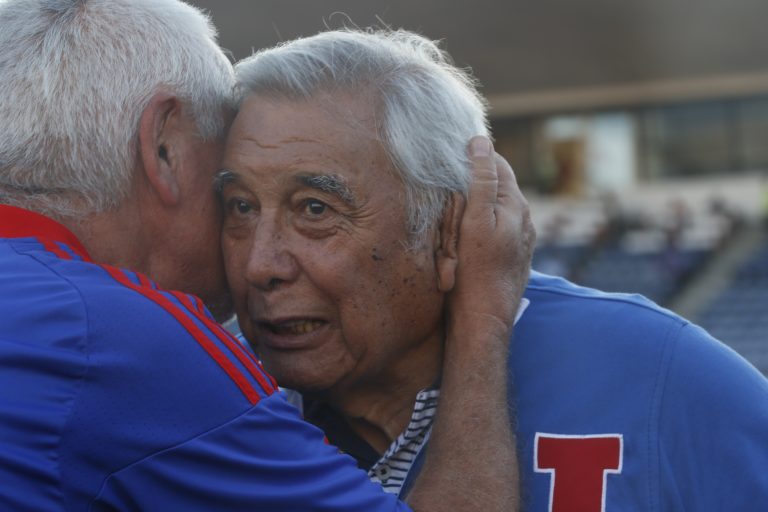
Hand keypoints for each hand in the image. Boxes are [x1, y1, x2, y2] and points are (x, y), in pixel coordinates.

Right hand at [448, 135, 534, 340]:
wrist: (483, 319)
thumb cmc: (474, 272)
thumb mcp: (474, 221)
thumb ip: (481, 181)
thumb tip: (481, 143)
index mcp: (516, 206)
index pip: (498, 165)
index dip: (477, 154)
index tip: (453, 149)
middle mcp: (524, 221)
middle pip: (498, 187)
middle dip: (476, 177)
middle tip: (447, 172)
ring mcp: (520, 242)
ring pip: (497, 210)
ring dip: (478, 201)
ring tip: (453, 199)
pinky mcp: (512, 259)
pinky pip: (495, 231)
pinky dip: (481, 223)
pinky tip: (466, 231)